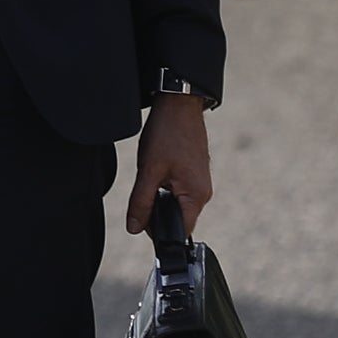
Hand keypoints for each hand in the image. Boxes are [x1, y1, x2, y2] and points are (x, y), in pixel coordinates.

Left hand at [128, 92, 212, 238]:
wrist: (179, 105)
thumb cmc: (167, 134)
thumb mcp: (148, 171)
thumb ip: (141, 202)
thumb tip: (134, 228)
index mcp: (196, 196)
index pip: (180, 231)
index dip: (159, 232)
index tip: (142, 222)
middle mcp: (203, 193)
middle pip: (178, 219)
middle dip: (158, 213)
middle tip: (142, 195)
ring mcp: (200, 182)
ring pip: (177, 204)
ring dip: (160, 199)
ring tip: (150, 178)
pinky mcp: (195, 173)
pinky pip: (179, 191)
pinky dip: (165, 188)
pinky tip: (157, 172)